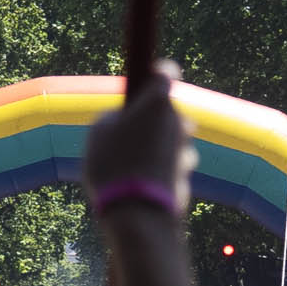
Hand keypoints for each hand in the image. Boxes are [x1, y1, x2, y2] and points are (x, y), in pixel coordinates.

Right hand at [81, 64, 194, 208]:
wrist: (137, 213)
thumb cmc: (113, 164)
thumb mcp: (98, 130)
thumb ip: (114, 115)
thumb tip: (123, 118)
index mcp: (158, 102)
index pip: (166, 71)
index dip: (155, 74)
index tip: (144, 81)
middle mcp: (179, 122)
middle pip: (167, 111)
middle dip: (152, 120)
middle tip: (126, 135)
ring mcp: (186, 150)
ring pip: (171, 141)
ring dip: (156, 148)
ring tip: (129, 167)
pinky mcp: (188, 177)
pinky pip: (171, 167)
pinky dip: (159, 172)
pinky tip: (139, 187)